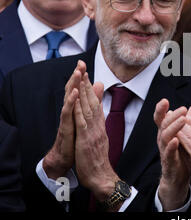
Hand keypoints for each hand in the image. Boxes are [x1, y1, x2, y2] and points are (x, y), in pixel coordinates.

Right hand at [43, 60, 85, 178]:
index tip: (83, 63)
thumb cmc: (74, 137)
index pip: (77, 89)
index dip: (80, 77)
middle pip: (71, 90)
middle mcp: (69, 111)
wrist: (65, 157)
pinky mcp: (65, 128)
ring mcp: (66, 119)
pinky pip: (67, 114)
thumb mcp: (83, 119)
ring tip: (77, 73)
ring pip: (68, 99)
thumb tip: (96, 89)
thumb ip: (90, 103)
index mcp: (75, 109)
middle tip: (79, 63)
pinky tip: (73, 94)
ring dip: (72, 85)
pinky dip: (70, 103)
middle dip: (75, 76)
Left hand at [73, 72, 118, 202]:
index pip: (95, 103)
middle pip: (92, 101)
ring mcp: (93, 131)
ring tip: (80, 75)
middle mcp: (97, 126)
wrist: (101, 176)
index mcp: (99, 126)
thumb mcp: (99, 139)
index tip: (87, 74)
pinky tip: (75, 98)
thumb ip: (98, 125)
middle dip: (86, 83)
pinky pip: (82, 121)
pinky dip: (79, 108)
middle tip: (83, 67)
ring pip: (88, 107)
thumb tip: (99, 112)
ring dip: (83, 91)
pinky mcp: (86, 139)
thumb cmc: (98, 160)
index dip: (90, 88)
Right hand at [154, 99, 190, 210]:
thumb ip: (190, 122)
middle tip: (182, 109)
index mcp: (166, 133)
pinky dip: (171, 146)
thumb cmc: (181, 156)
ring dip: (173, 127)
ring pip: (164, 137)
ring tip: (182, 120)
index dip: (161, 110)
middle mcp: (163, 140)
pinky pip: (168, 154)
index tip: (164, 100)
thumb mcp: (186, 136)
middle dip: (171, 115)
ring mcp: (165, 152)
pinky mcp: (169, 163)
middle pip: (163, 125)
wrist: (179, 179)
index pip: (161, 119)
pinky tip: (176, 140)